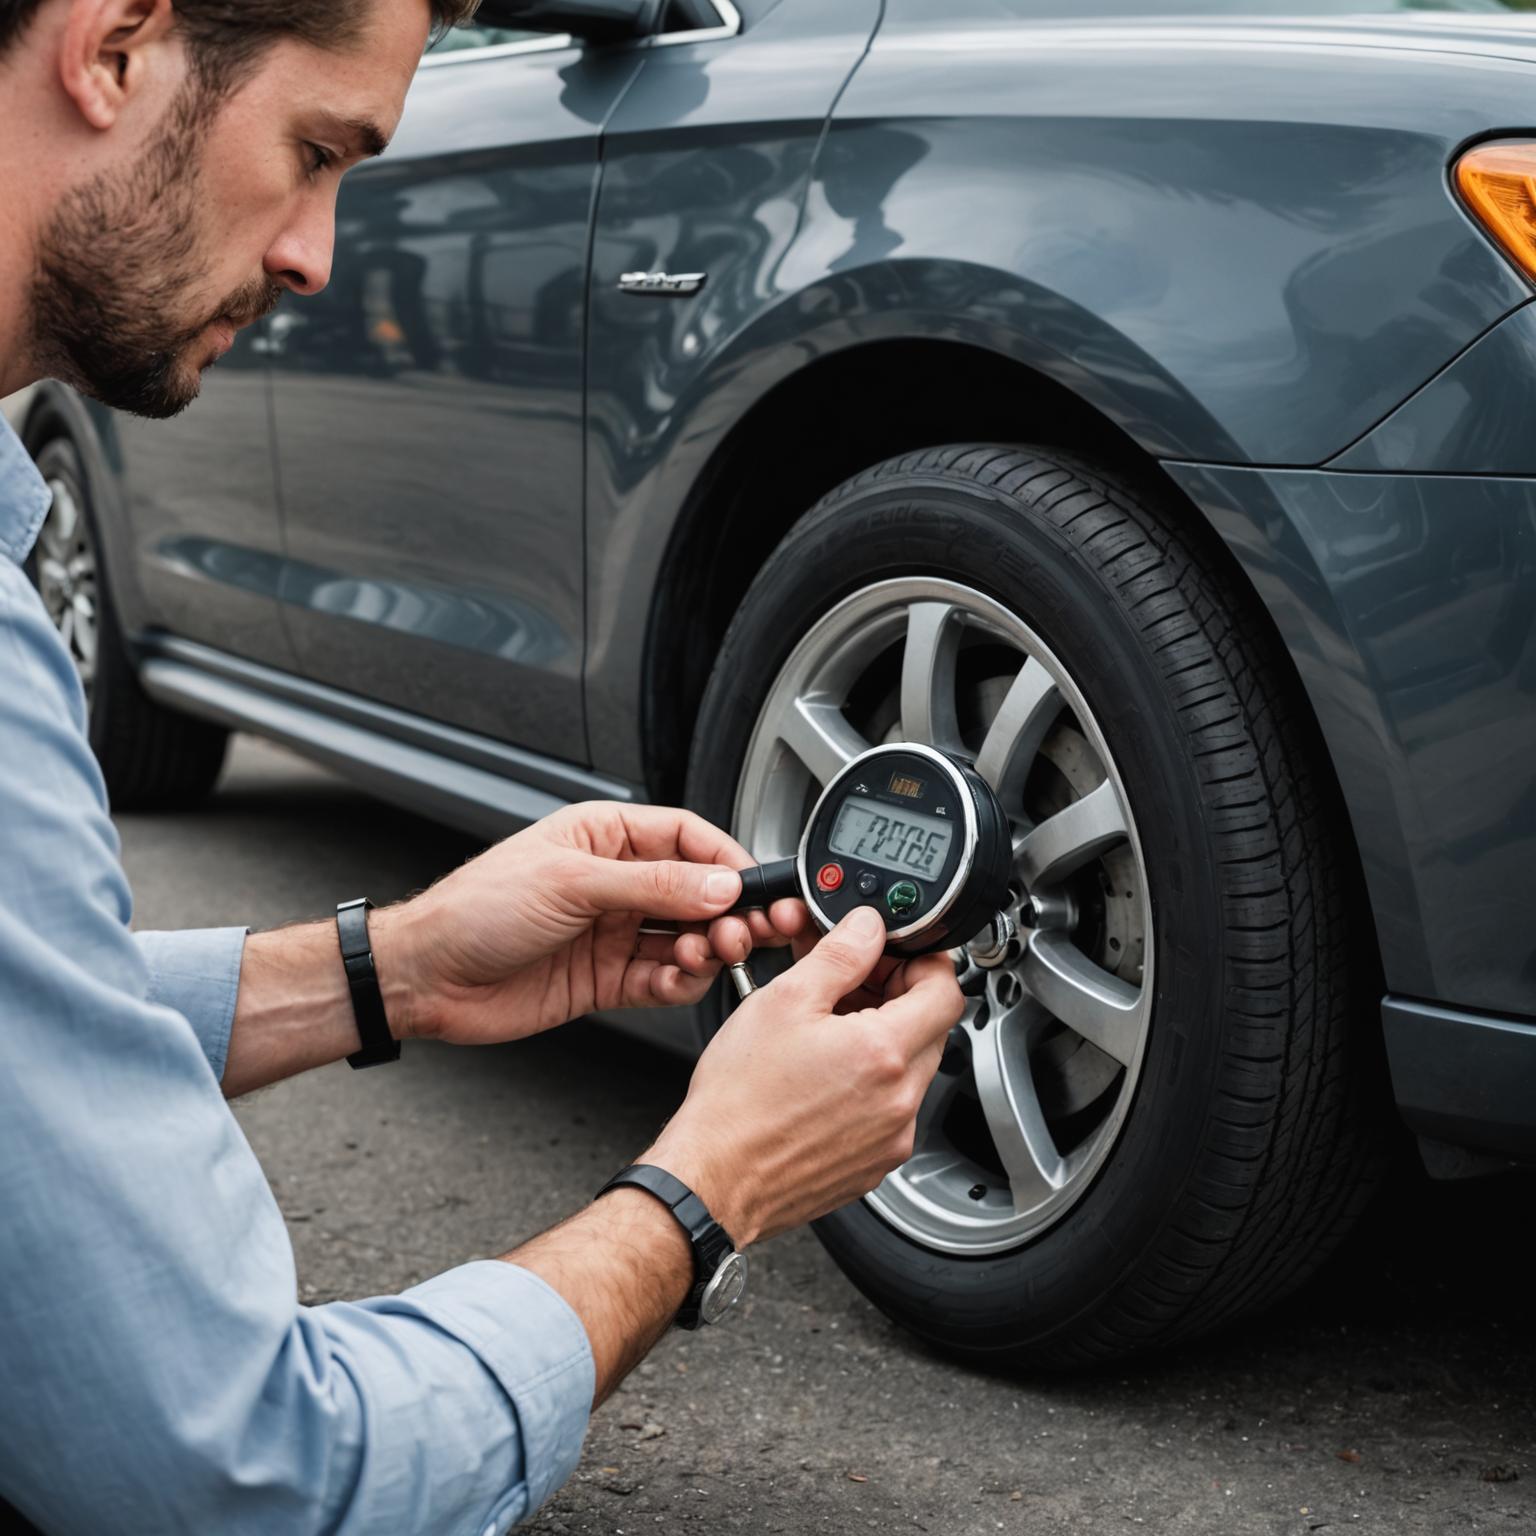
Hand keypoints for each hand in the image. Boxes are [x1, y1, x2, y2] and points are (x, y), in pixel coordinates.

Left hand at [376, 802, 806, 1044]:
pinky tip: (681, 979)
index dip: (726, 860)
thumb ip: (652, 885)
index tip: (755, 885)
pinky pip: (665, 979)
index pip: (688, 838)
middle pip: (698, 891)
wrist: (427, 977)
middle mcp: (617, 883)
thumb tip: (718, 884)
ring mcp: (615, 932)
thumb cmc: (476, 910)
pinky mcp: (609, 979)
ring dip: (709, 948)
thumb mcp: (571, 883)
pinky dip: (683, 982)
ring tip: (709, 953)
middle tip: (749, 929)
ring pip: (689, 938)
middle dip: (730, 910)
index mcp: (606, 836)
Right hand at [643, 905, 966, 1246]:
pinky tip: (824, 1076)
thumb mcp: (784, 1001)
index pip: (945, 991)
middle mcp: (900, 1101)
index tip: (894, 956)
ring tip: (828, 1032)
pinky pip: (891, 1110)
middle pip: (931, 1030)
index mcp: (884, 1053)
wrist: (714, 1178)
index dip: (924, 963)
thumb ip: (839, 954)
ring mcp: (891, 1138)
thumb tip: (868, 928)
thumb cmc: (739, 1102)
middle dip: (899, 998)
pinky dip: (870, 1085)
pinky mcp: (874, 1164)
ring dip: (883, 1041)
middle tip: (852, 986)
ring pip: (910, 1071)